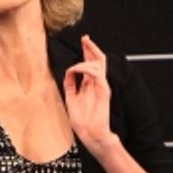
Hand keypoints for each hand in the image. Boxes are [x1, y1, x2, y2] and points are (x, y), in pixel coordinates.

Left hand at [63, 34, 114, 154]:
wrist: (90, 134)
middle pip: (98, 60)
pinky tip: (78, 70)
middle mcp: (97, 84)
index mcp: (90, 86)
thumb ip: (70, 84)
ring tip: (75, 66)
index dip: (87, 52)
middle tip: (85, 38)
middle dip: (91, 48)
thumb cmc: (82, 121)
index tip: (83, 41)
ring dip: (85, 60)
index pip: (90, 64)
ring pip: (99, 64)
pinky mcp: (103, 91)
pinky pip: (97, 75)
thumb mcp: (71, 98)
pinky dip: (86, 69)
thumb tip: (69, 71)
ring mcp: (101, 87)